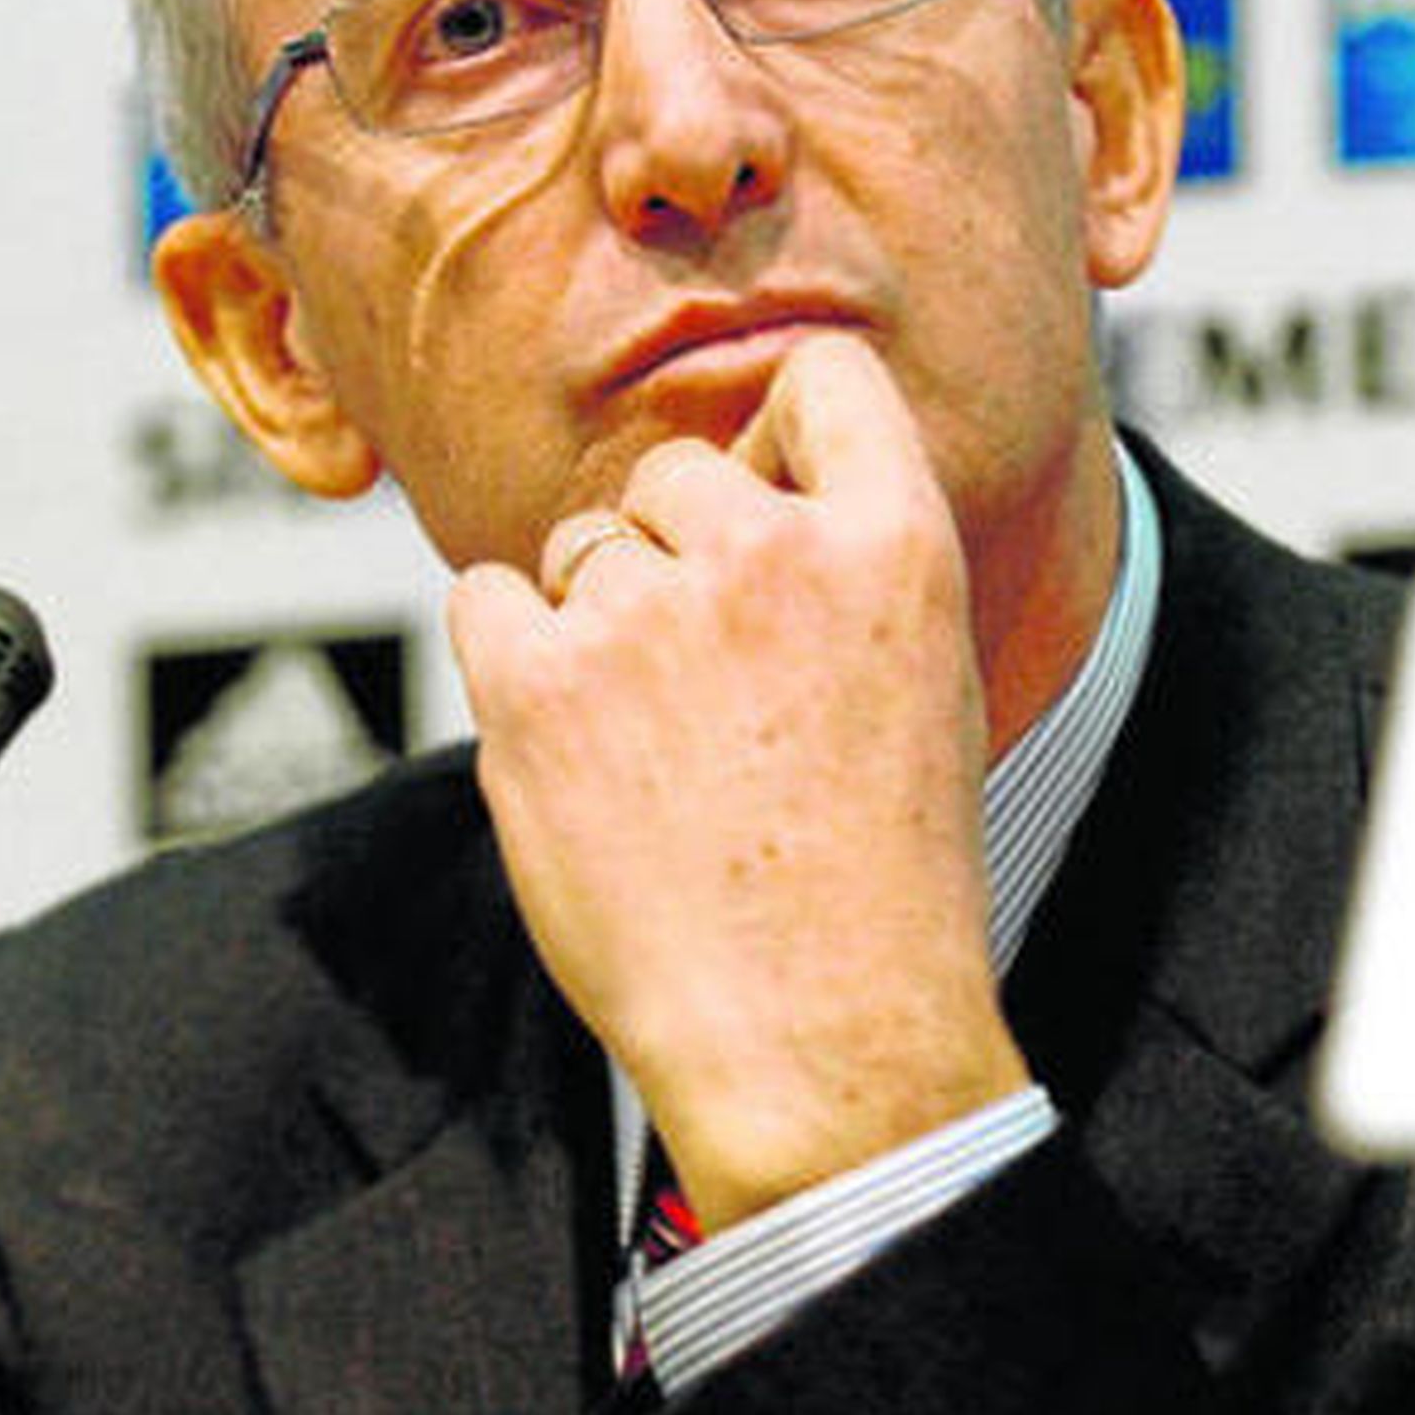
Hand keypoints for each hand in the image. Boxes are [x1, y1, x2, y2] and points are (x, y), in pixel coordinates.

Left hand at [448, 332, 1028, 1232]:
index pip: (823, 377)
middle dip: (676, 552)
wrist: (820, 1036)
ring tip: (654, 747)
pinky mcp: (537, 684)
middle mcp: (768, 551)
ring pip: (584, 547)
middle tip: (701, 678)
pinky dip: (511, 654)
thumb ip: (851, 568)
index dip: (784, 426)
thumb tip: (756, 497)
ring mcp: (646, 613)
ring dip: (600, 619)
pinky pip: (485, 597)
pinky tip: (569, 739)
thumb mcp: (929, 684)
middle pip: (676, 473)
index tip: (764, 483)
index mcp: (893, 543)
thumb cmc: (883, 880)